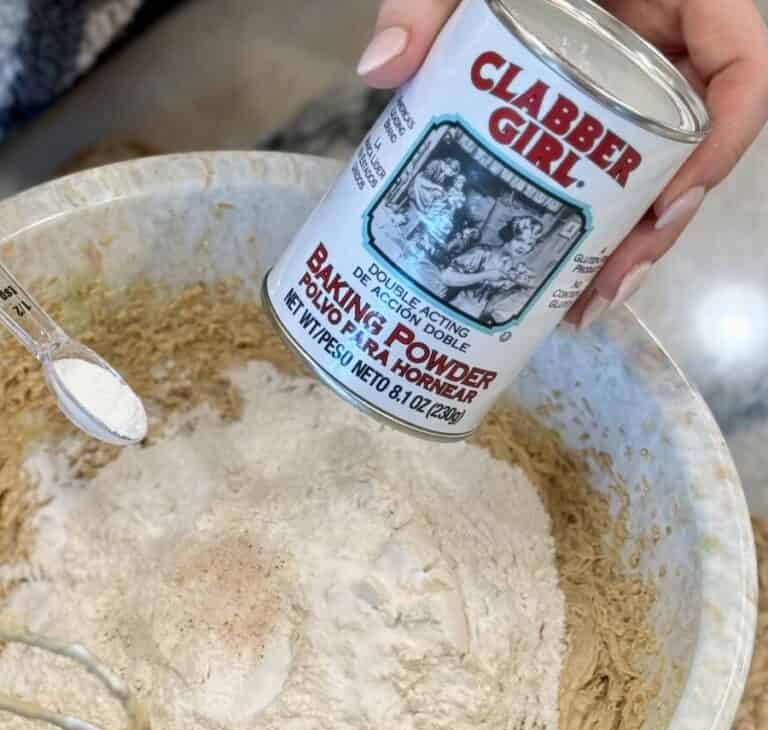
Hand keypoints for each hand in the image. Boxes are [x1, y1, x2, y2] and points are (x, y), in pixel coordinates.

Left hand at [359, 0, 767, 327]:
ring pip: (648, 169)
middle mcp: (660, 44)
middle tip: (604, 290)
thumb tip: (378, 69)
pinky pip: (603, 165)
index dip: (718, 146)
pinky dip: (587, 218)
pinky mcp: (584, 109)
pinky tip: (555, 269)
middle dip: (654, 228)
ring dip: (621, 241)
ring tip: (578, 304)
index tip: (664, 209)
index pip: (740, 69)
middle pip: (689, 146)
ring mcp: (624, 82)